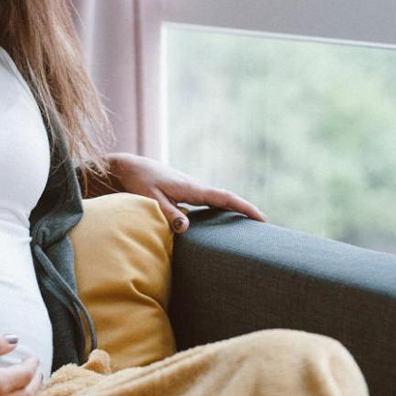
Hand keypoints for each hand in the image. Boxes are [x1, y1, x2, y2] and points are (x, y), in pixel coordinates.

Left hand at [110, 153, 268, 233]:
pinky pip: (208, 203)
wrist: (130, 167)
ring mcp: (192, 189)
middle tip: (265, 226)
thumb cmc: (139, 182)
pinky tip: (221, 222)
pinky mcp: (186, 193)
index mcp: (193, 188)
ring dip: (234, 210)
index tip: (262, 218)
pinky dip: (220, 210)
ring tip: (249, 227)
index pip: (225, 198)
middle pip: (228, 199)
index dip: (244, 208)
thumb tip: (186, 228)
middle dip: (246, 210)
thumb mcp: (151, 200)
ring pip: (219, 201)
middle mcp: (196, 187)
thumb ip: (169, 214)